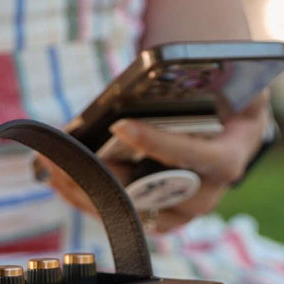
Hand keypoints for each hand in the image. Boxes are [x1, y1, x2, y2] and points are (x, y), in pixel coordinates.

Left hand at [38, 93, 271, 233]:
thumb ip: (209, 73)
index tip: (120, 126)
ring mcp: (180, 210)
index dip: (159, 145)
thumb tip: (168, 67)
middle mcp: (207, 192)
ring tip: (54, 170)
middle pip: (155, 195)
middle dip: (109, 179)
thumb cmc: (222, 96)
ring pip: (131, 212)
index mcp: (230, 156)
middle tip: (70, 160)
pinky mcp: (157, 215)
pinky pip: (120, 215)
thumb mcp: (226, 78)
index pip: (198, 158)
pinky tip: (60, 179)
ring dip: (89, 193)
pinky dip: (88, 199)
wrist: (224, 124)